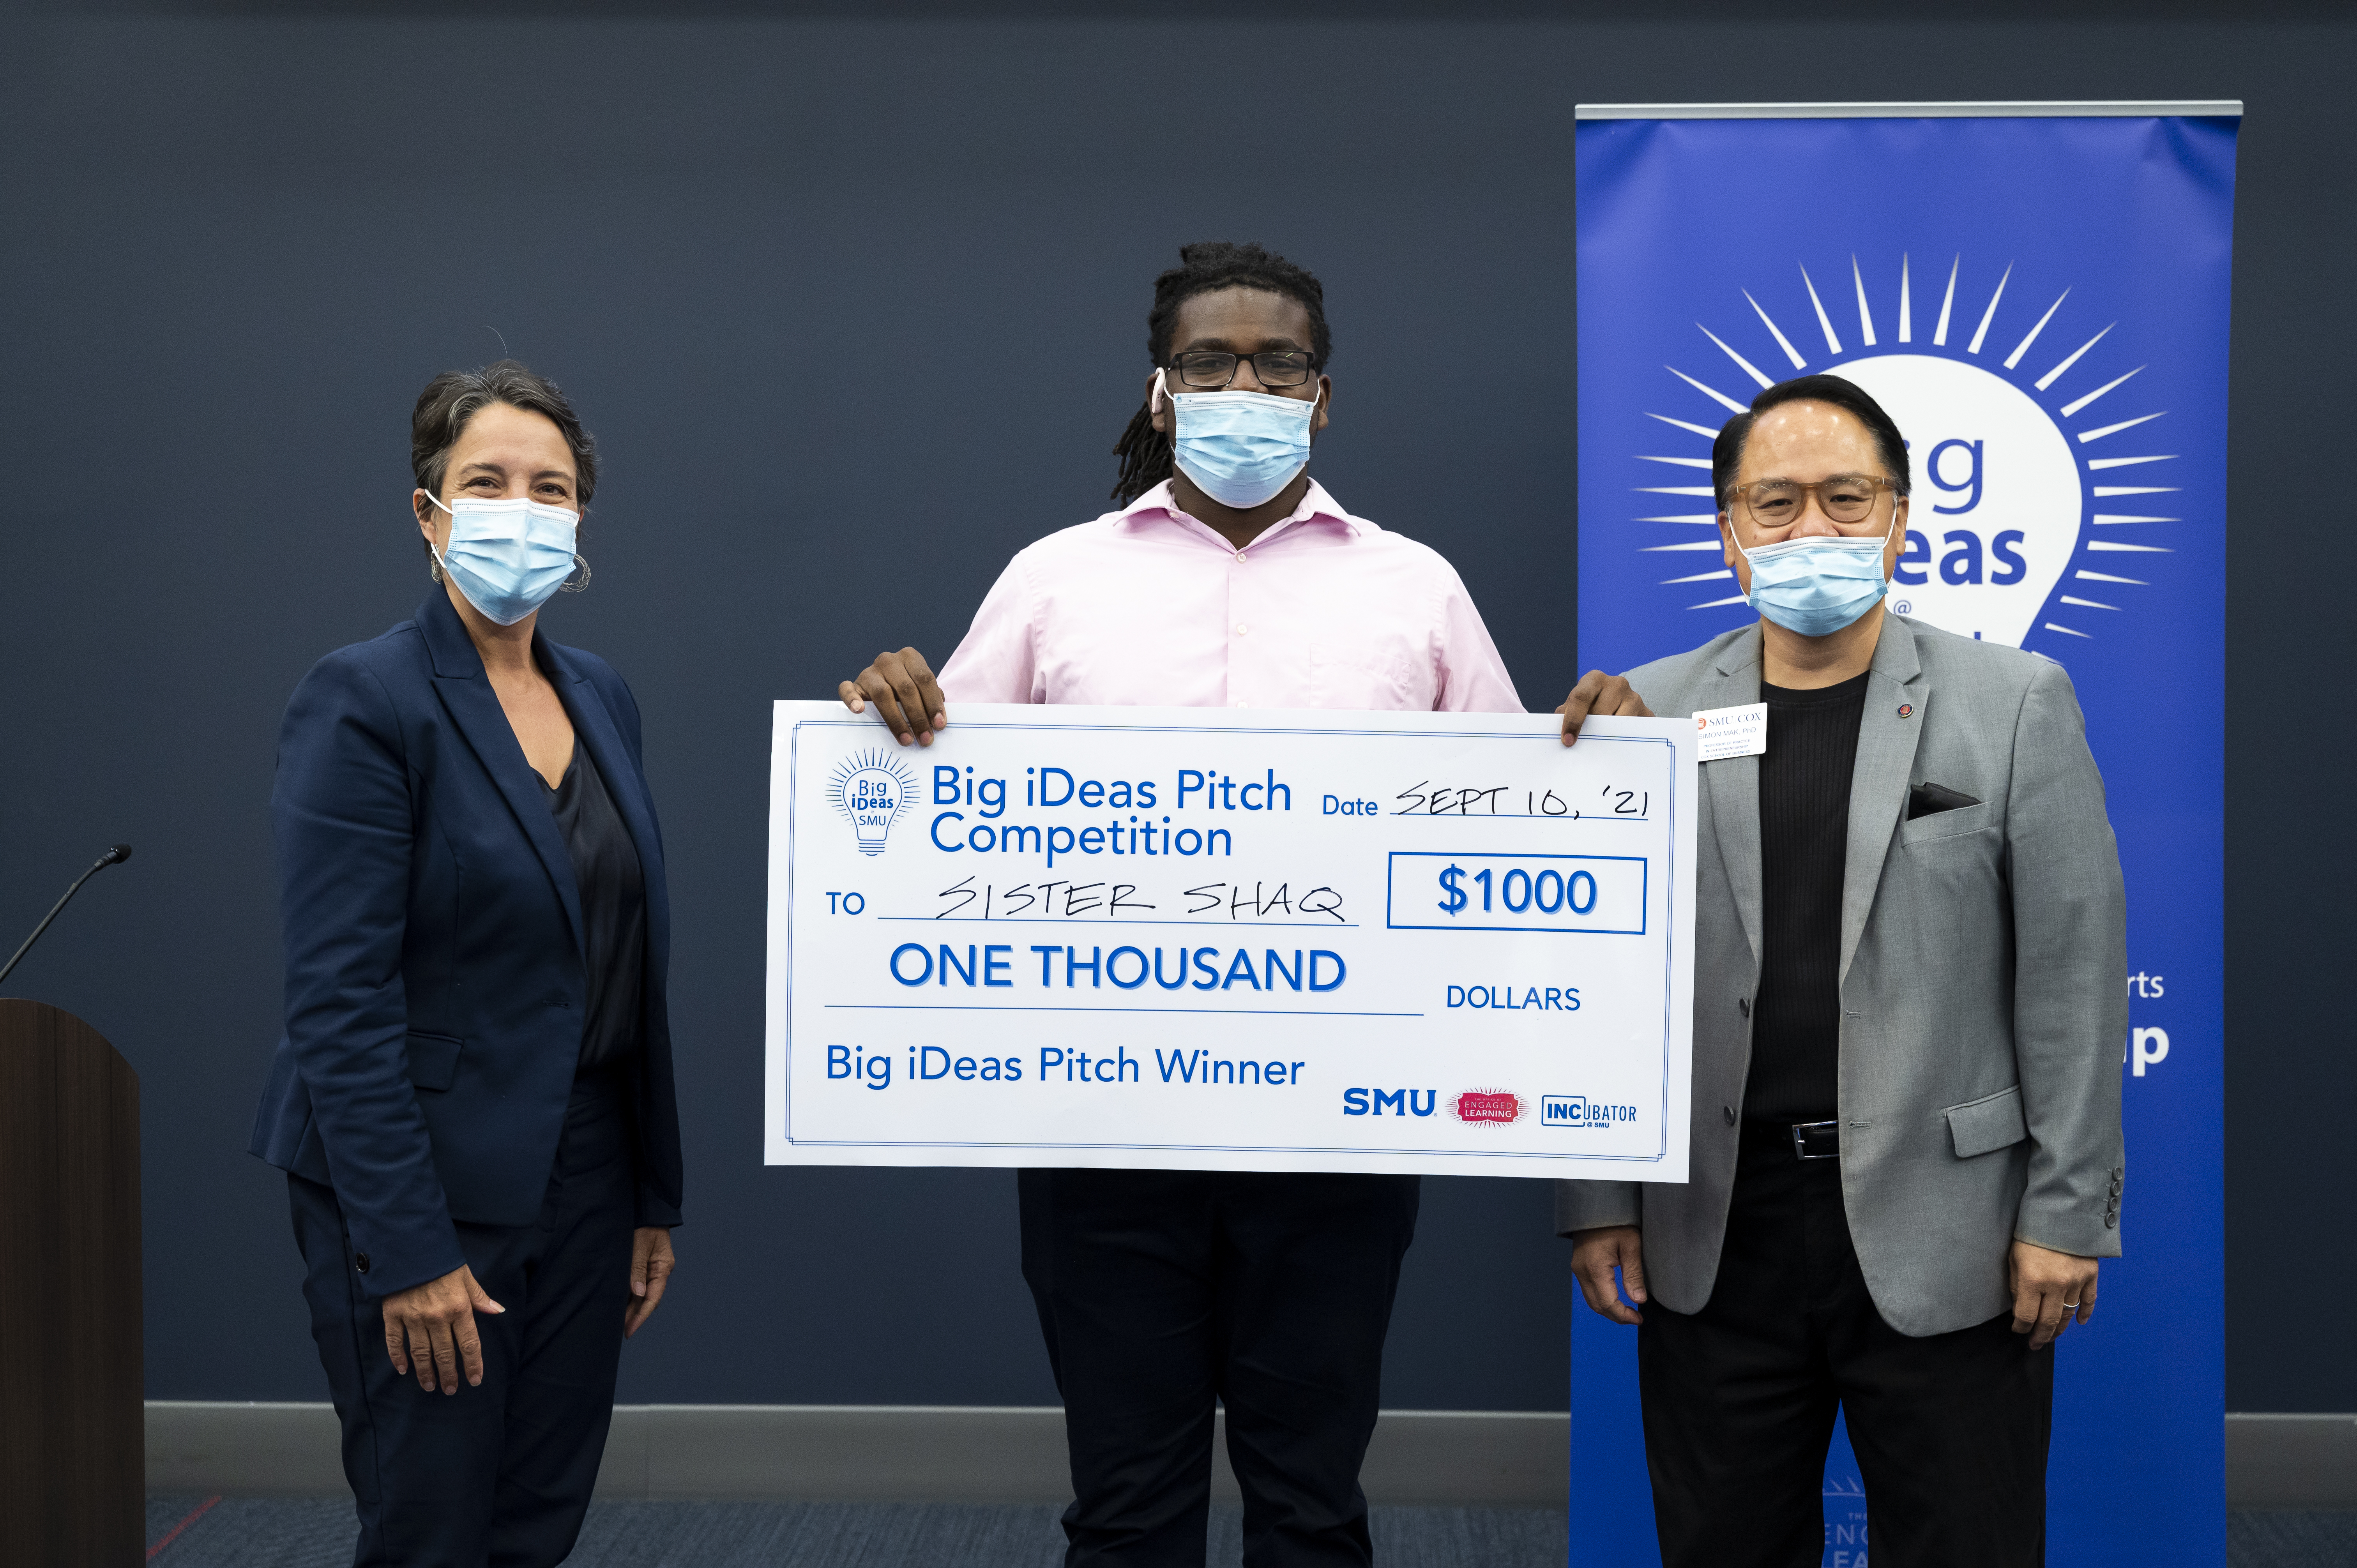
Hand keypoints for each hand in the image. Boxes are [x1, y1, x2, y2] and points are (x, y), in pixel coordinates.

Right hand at [381, 1265, 504, 1392]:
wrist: (410, 1245)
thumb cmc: (441, 1261)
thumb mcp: (466, 1276)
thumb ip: (480, 1297)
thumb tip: (498, 1311)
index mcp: (459, 1308)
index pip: (469, 1344)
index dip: (473, 1365)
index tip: (474, 1380)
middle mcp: (437, 1317)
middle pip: (444, 1353)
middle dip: (449, 1374)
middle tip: (450, 1390)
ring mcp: (413, 1317)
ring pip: (421, 1352)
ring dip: (425, 1372)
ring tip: (429, 1386)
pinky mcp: (393, 1314)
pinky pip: (395, 1341)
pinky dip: (398, 1357)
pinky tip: (403, 1369)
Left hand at [624, 1227, 675, 1337]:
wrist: (646, 1206)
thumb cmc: (644, 1223)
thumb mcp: (639, 1245)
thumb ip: (637, 1269)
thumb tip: (637, 1293)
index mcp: (663, 1267)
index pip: (653, 1298)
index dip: (641, 1316)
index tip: (629, 1330)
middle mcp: (658, 1270)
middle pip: (647, 1299)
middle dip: (634, 1316)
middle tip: (620, 1331)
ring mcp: (650, 1268)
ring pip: (640, 1293)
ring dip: (630, 1307)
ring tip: (616, 1321)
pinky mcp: (642, 1264)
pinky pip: (635, 1284)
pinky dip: (627, 1295)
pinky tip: (617, 1303)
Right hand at [840, 647, 946, 746]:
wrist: (882, 685)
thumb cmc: (907, 691)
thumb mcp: (921, 689)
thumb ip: (931, 698)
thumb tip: (937, 718)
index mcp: (910, 657)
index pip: (925, 679)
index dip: (933, 703)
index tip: (939, 725)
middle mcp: (889, 660)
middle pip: (906, 688)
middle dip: (918, 717)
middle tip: (925, 739)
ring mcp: (869, 671)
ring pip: (882, 693)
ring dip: (896, 720)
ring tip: (906, 739)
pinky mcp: (853, 683)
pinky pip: (848, 689)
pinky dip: (852, 699)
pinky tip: (859, 710)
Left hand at [1556, 670, 1651, 745]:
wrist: (1617, 708)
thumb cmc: (1588, 708)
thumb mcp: (1573, 708)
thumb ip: (1564, 715)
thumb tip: (1565, 736)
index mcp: (1594, 679)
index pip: (1581, 697)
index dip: (1572, 720)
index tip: (1568, 741)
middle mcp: (1617, 684)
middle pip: (1600, 714)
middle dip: (1590, 731)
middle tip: (1585, 744)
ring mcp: (1635, 698)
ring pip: (1618, 725)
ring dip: (1607, 738)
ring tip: (1600, 745)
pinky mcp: (1648, 715)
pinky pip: (1634, 733)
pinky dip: (1624, 743)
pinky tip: (1616, 748)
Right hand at [1570, 1225, 1646, 1324]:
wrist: (1596, 1205)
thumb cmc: (1615, 1222)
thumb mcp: (1631, 1246)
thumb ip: (1634, 1275)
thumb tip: (1639, 1300)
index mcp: (1595, 1268)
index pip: (1608, 1303)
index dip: (1623, 1315)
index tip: (1639, 1319)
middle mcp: (1582, 1272)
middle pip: (1597, 1305)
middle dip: (1616, 1316)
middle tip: (1635, 1318)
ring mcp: (1577, 1269)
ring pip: (1591, 1300)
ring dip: (1608, 1309)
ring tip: (1627, 1310)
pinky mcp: (1578, 1265)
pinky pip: (1588, 1290)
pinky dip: (1601, 1298)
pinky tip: (1615, 1296)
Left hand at [2008, 1239, 2096, 1348]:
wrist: (2060, 1212)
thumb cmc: (2030, 1233)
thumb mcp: (2013, 1257)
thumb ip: (2016, 1284)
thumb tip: (2019, 1308)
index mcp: (2032, 1279)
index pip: (2026, 1315)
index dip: (2021, 1327)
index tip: (2018, 1331)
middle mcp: (2055, 1284)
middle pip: (2048, 1321)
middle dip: (2040, 1336)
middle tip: (2035, 1344)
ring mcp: (2075, 1281)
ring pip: (2067, 1314)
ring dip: (2059, 1329)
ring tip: (2051, 1337)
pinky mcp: (2090, 1275)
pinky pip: (2089, 1300)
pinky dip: (2085, 1313)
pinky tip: (2079, 1322)